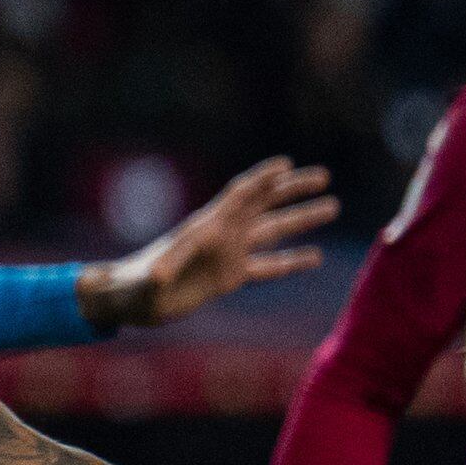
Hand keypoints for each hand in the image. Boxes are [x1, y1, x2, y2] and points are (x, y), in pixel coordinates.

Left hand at [79, 158, 338, 330]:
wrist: (132, 299)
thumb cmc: (135, 286)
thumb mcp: (148, 280)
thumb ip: (156, 274)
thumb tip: (157, 277)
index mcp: (208, 228)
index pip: (241, 196)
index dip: (262, 179)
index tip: (287, 164)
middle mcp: (223, 235)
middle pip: (265, 204)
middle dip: (293, 189)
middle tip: (324, 176)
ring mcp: (229, 254)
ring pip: (273, 231)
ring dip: (301, 219)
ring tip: (333, 207)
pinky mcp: (231, 276)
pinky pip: (268, 266)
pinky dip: (292, 261)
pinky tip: (315, 257)